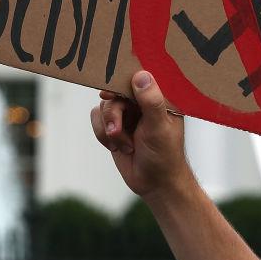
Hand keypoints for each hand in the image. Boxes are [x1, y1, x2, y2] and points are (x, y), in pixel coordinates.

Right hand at [89, 70, 193, 200]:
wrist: (153, 183)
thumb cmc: (164, 156)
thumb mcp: (159, 128)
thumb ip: (151, 101)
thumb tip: (141, 75)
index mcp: (159, 96)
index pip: (139, 77)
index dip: (121, 79)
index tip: (108, 92)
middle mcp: (141, 101)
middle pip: (115, 91)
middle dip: (113, 114)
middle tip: (115, 130)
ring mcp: (127, 113)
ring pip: (103, 106)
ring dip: (110, 128)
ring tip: (124, 144)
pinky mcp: (114, 125)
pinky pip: (96, 119)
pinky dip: (102, 134)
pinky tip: (117, 146)